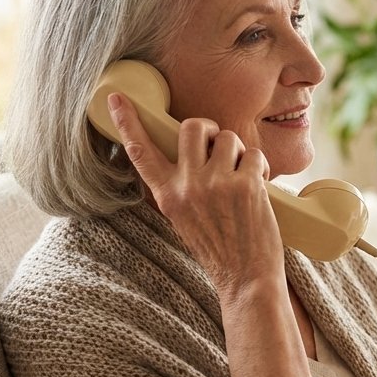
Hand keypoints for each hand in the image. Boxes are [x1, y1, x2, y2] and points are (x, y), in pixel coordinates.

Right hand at [107, 92, 281, 298]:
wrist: (245, 279)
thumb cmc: (219, 249)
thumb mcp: (184, 218)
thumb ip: (181, 185)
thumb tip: (193, 152)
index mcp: (166, 195)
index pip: (140, 151)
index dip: (128, 122)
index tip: (116, 98)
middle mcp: (187, 187)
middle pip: (192, 126)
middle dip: (209, 128)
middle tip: (218, 145)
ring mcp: (215, 184)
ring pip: (227, 137)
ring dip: (239, 152)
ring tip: (241, 177)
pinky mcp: (245, 185)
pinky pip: (254, 153)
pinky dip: (260, 166)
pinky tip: (260, 187)